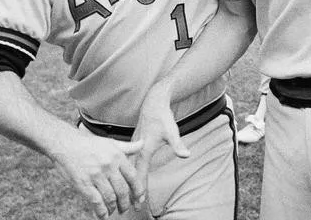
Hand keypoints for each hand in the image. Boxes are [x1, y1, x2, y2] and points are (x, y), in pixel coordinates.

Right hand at [52, 130, 144, 219]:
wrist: (66, 144)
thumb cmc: (89, 143)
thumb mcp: (110, 142)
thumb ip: (127, 147)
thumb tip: (143, 143)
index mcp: (117, 156)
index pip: (132, 177)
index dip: (138, 190)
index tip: (139, 198)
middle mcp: (109, 166)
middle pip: (122, 190)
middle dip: (125, 203)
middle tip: (125, 208)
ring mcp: (96, 175)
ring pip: (110, 197)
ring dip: (113, 207)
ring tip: (114, 210)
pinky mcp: (83, 183)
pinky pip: (96, 201)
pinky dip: (101, 211)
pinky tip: (103, 215)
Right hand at [132, 83, 188, 205]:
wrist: (153, 102)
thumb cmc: (163, 117)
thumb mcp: (172, 132)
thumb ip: (177, 145)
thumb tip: (186, 155)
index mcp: (144, 149)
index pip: (140, 174)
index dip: (139, 189)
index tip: (138, 203)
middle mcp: (136, 149)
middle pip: (131, 174)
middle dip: (130, 191)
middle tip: (128, 208)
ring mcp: (133, 146)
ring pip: (128, 169)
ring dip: (127, 182)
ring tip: (124, 197)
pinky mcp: (133, 144)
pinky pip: (127, 162)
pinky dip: (126, 172)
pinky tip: (125, 178)